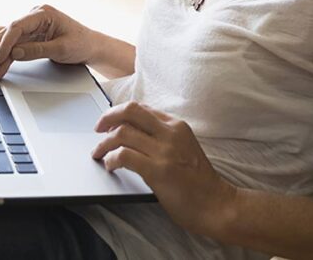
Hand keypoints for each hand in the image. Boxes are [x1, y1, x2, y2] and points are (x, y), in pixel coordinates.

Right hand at [0, 4, 95, 79]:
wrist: (91, 46)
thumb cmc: (81, 43)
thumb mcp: (61, 49)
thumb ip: (37, 50)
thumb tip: (14, 53)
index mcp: (43, 13)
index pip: (17, 27)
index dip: (5, 44)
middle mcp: (34, 16)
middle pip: (7, 32)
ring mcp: (31, 25)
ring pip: (6, 37)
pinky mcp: (30, 34)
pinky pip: (11, 41)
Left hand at [92, 101, 236, 236]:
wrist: (216, 203)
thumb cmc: (199, 181)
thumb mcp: (185, 148)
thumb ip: (165, 137)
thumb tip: (135, 134)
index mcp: (177, 126)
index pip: (142, 109)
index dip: (120, 113)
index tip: (109, 123)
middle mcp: (170, 133)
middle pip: (130, 111)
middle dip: (108, 117)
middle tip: (97, 129)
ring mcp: (164, 151)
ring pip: (122, 133)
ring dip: (104, 143)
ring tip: (98, 153)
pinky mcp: (158, 170)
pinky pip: (124, 156)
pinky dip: (111, 159)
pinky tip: (110, 166)